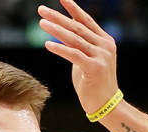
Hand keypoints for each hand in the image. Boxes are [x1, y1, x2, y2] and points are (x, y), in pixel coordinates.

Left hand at [37, 0, 120, 117]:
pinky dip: (60, 49)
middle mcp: (105, 45)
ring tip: (42, 23)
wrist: (106, 105)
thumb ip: (79, 46)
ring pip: (74, 39)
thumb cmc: (94, 83)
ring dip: (56, 29)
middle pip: (77, 27)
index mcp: (104, 40)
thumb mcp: (87, 59)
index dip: (73, 8)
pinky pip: (74, 55)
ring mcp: (101, 56)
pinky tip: (48, 44)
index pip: (86, 20)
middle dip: (58, 17)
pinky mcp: (95, 68)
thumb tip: (64, 32)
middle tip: (41, 9)